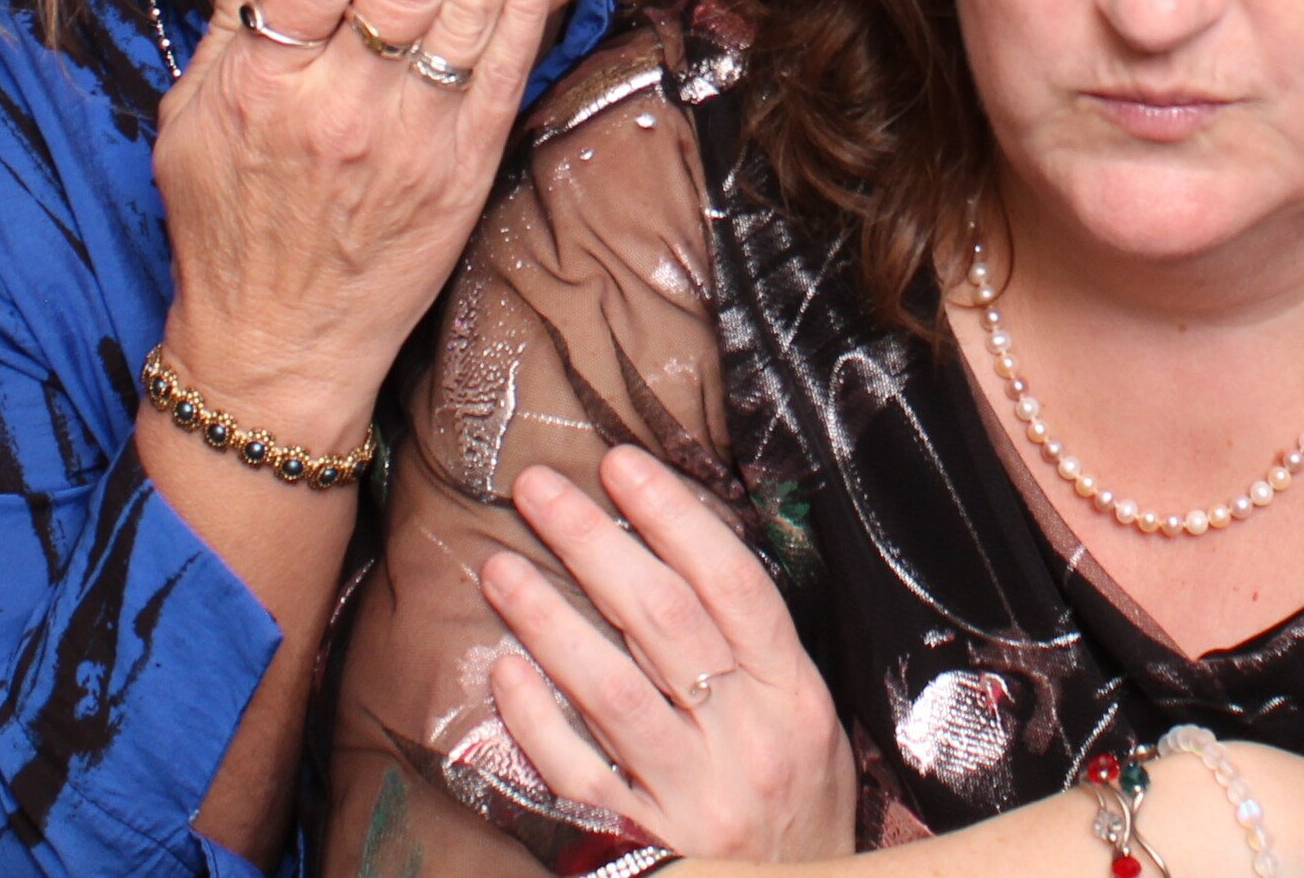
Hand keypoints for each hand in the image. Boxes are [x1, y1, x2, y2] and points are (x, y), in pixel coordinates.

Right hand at [149, 0, 567, 438]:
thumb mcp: (189, 124)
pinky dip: (521, 5)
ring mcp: (410, 141)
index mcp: (268, 85)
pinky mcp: (461, 174)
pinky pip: (500, 72)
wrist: (275, 352)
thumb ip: (228, 25)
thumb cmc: (223, 232)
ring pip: (464, 11)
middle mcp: (342, 106)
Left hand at [481, 451, 852, 861]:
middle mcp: (747, 741)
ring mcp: (693, 797)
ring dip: (550, 618)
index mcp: (794, 696)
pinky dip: (537, 721)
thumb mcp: (803, 719)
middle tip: (538, 488)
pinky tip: (507, 670)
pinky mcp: (644, 847)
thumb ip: (750, 647)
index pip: (734, 584)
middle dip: (595, 543)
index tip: (620, 464)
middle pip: (664, 620)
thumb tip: (675, 546)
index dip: (674, 517)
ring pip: (612, 690)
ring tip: (500, 567)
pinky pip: (578, 776)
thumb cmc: (794, 802)